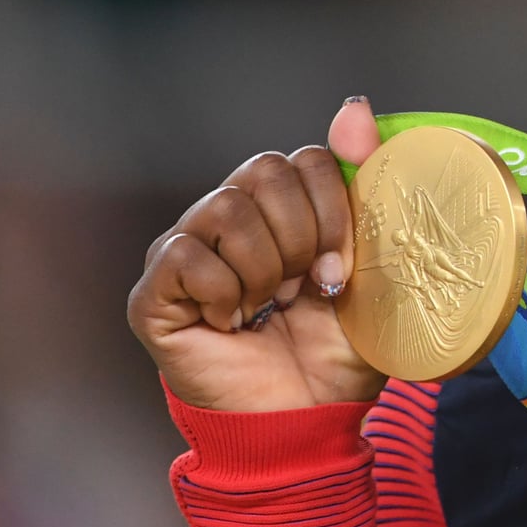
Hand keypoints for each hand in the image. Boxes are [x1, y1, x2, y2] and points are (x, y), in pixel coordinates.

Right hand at [129, 97, 389, 411]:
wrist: (308, 422)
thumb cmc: (338, 350)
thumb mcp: (373, 262)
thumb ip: (364, 180)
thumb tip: (354, 104)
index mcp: (280, 207)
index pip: (304, 158)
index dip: (334, 209)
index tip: (343, 267)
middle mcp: (226, 219)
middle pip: (262, 170)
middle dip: (302, 234)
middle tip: (307, 287)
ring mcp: (185, 253)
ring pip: (224, 208)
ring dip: (265, 266)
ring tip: (270, 307)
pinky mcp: (153, 294)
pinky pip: (185, 256)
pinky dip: (225, 293)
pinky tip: (234, 324)